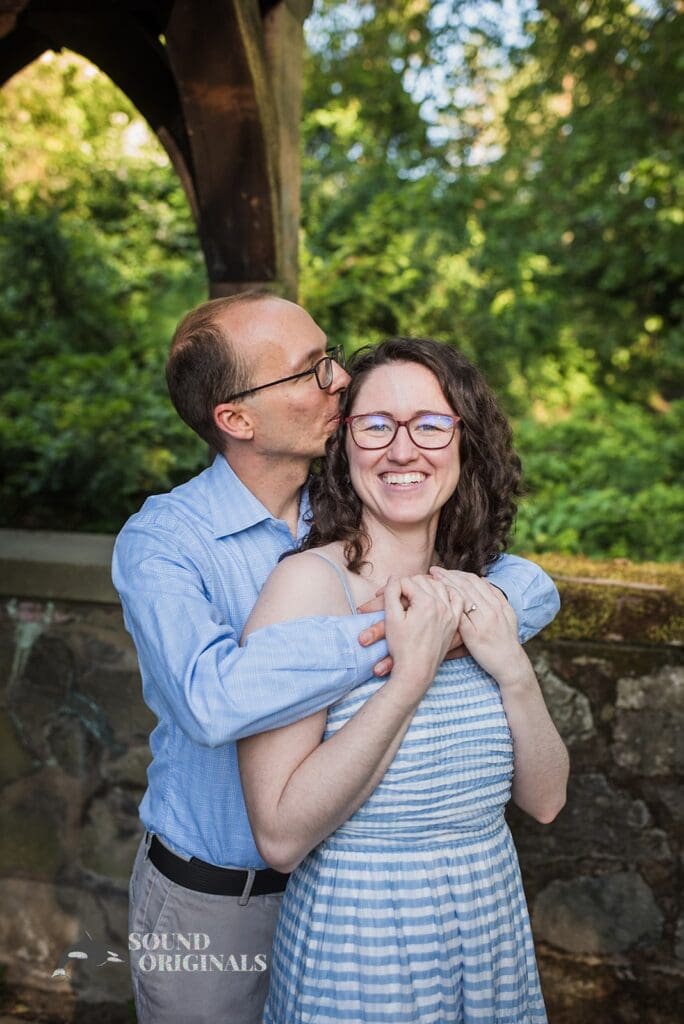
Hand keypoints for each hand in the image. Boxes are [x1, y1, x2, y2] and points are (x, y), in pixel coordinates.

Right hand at [382, 575, 463, 701]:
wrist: (416, 671)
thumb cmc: (401, 647)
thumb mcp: (391, 618)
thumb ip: (391, 593)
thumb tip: (394, 577)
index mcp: (426, 602)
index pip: (408, 582)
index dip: (394, 586)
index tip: (383, 594)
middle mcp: (442, 605)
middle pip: (425, 581)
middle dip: (409, 583)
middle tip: (397, 591)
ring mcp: (451, 614)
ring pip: (441, 587)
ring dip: (429, 584)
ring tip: (415, 588)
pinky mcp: (454, 622)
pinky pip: (457, 600)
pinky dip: (450, 592)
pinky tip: (440, 593)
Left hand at [429, 567, 528, 686]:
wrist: (510, 663)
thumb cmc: (506, 639)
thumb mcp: (508, 614)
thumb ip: (497, 596)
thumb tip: (484, 580)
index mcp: (496, 603)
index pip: (474, 581)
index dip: (458, 573)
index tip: (444, 570)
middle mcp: (490, 609)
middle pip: (466, 586)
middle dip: (448, 575)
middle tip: (433, 570)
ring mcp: (482, 622)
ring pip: (461, 597)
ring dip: (445, 586)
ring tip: (431, 580)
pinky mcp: (474, 635)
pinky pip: (459, 616)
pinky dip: (447, 606)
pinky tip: (435, 601)